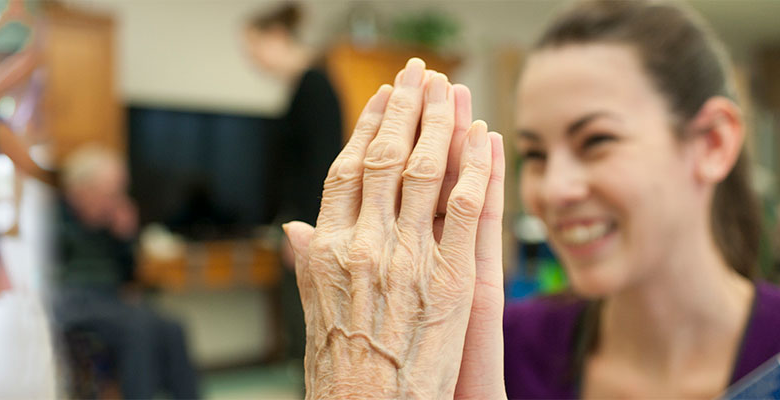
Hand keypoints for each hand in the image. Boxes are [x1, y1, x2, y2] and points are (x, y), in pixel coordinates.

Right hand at [280, 58, 504, 397]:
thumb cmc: (341, 373)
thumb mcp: (315, 311)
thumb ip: (310, 265)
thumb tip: (295, 230)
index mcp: (330, 251)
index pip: (345, 172)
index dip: (363, 130)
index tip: (379, 100)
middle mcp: (365, 246)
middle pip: (385, 161)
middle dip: (404, 112)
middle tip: (418, 77)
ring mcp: (410, 260)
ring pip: (426, 174)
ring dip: (440, 124)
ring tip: (450, 90)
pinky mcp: (454, 280)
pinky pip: (469, 212)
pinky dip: (478, 170)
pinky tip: (484, 139)